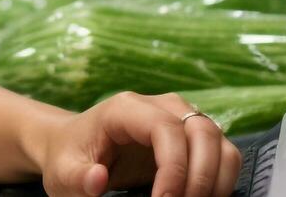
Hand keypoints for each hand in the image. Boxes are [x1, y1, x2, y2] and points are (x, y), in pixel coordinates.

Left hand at [34, 92, 239, 196]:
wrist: (72, 145)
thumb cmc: (69, 157)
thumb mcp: (63, 172)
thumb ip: (78, 178)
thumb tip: (98, 179)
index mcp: (126, 109)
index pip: (166, 129)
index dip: (174, 168)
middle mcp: (159, 105)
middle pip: (202, 130)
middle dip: (200, 176)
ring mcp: (179, 117)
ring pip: (219, 140)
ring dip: (216, 178)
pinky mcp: (190, 135)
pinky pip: (222, 152)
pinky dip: (220, 178)